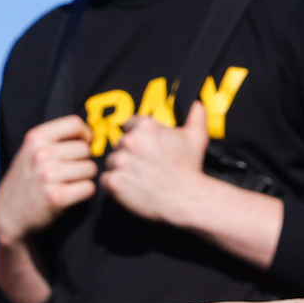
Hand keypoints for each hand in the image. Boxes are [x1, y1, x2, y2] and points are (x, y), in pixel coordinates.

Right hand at [0, 116, 96, 246]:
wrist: (7, 216)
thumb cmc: (24, 182)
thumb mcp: (29, 152)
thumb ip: (53, 141)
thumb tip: (89, 136)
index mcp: (35, 138)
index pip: (74, 124)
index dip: (85, 135)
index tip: (83, 144)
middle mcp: (41, 154)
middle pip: (85, 149)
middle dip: (83, 160)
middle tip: (70, 172)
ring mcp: (48, 176)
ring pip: (90, 168)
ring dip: (84, 178)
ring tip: (68, 184)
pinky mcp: (56, 197)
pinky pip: (88, 188)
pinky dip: (84, 193)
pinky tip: (70, 195)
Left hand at [100, 100, 216, 228]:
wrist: (186, 198)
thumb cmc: (190, 168)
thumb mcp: (197, 137)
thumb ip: (195, 116)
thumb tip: (196, 104)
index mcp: (146, 126)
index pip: (130, 125)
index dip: (138, 138)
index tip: (146, 149)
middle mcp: (130, 140)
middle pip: (120, 144)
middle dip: (129, 154)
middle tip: (146, 166)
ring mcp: (120, 161)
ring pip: (111, 162)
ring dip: (121, 169)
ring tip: (140, 178)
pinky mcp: (113, 180)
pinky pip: (106, 180)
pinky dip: (115, 185)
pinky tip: (131, 187)